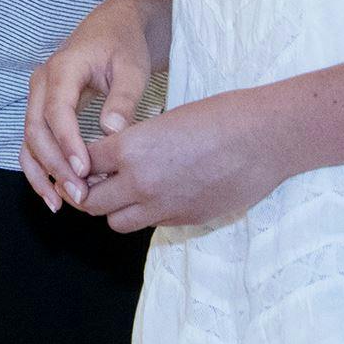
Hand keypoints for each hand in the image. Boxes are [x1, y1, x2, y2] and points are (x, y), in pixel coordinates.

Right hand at [24, 0, 159, 212]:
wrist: (113, 29)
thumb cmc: (123, 46)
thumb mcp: (131, 68)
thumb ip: (122, 99)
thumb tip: (112, 133)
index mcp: (62, 69)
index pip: (56, 111)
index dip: (67, 142)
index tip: (84, 169)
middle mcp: (41, 84)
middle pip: (37, 130)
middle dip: (55, 165)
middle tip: (80, 194)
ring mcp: (37, 99)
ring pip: (29, 140)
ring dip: (43, 172)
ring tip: (61, 203)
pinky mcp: (43, 113)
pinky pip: (32, 144)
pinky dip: (39, 170)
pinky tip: (53, 195)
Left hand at [75, 91, 293, 232]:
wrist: (264, 139)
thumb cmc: (217, 118)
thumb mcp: (162, 121)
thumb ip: (132, 144)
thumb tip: (112, 158)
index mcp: (131, 149)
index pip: (82, 164)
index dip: (80, 163)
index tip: (84, 160)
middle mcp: (140, 182)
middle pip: (90, 201)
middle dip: (86, 192)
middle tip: (92, 182)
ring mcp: (162, 206)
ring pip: (116, 221)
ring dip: (114, 208)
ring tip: (123, 192)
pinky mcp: (184, 220)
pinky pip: (149, 224)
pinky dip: (144, 214)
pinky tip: (155, 196)